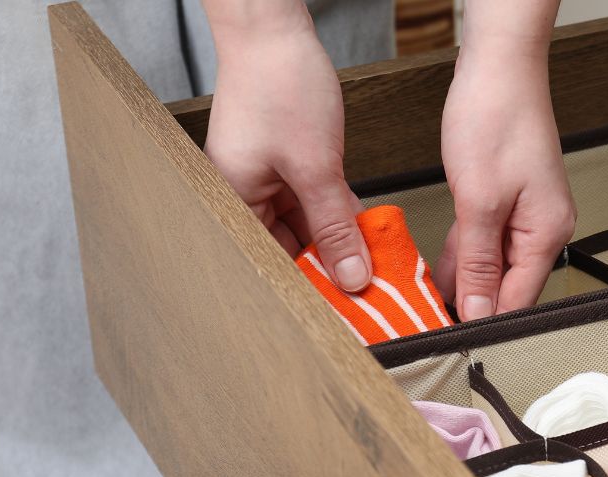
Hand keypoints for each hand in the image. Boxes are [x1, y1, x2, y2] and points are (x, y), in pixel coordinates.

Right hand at [203, 4, 371, 290]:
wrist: (273, 30)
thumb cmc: (277, 84)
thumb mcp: (315, 165)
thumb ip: (335, 225)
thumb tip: (352, 276)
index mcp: (234, 202)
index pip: (272, 266)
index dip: (308, 292)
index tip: (342, 315)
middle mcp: (243, 196)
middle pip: (289, 251)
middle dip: (329, 270)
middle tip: (367, 297)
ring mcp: (265, 181)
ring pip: (307, 229)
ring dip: (339, 244)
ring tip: (373, 270)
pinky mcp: (286, 166)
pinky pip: (314, 204)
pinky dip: (339, 216)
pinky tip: (367, 234)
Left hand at [435, 35, 574, 319]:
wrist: (499, 67)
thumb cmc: (497, 119)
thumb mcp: (479, 201)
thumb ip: (478, 262)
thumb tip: (478, 311)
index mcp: (546, 234)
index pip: (516, 301)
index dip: (482, 324)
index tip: (448, 342)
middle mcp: (542, 229)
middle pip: (506, 287)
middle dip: (469, 304)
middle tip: (429, 324)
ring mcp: (525, 216)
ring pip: (491, 265)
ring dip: (462, 280)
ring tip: (424, 301)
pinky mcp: (507, 201)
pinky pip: (484, 241)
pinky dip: (461, 253)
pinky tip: (435, 268)